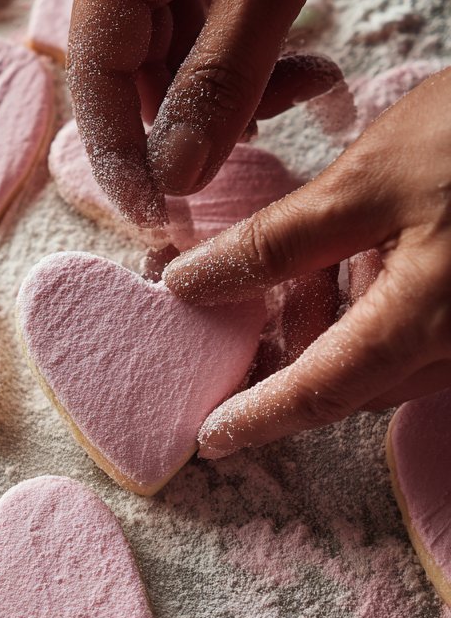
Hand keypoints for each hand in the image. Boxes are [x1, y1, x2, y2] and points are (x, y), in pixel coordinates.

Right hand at [68, 0, 410, 225]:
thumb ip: (222, 79)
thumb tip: (178, 173)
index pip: (98, 83)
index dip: (121, 159)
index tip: (157, 220)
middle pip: (132, 77)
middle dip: (185, 126)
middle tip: (236, 172)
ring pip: (173, 59)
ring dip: (226, 93)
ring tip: (295, 90)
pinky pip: (203, 30)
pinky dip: (242, 61)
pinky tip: (290, 67)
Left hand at [161, 68, 450, 456]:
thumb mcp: (366, 179)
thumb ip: (276, 242)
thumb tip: (191, 284)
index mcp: (425, 323)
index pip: (324, 392)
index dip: (260, 417)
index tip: (211, 437)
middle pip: (351, 382)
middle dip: (284, 362)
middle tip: (223, 321)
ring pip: (384, 360)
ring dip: (328, 334)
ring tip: (283, 280)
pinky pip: (416, 333)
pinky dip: (369, 313)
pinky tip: (349, 263)